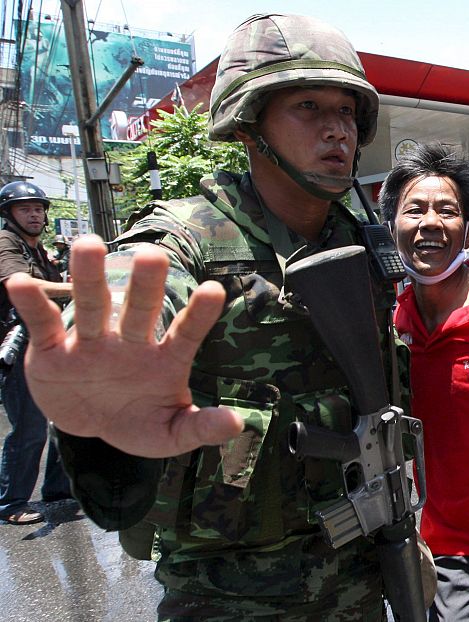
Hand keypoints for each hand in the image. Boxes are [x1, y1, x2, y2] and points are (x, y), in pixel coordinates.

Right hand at [7, 235, 243, 457]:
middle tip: (153, 255)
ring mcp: (91, 343)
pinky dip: (32, 304)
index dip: (199, 314)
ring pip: (93, 305)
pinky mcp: (53, 351)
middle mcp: (130, 343)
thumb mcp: (170, 434)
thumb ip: (200, 427)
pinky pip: (43, 324)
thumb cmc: (139, 422)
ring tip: (88, 245)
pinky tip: (21, 282)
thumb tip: (236, 424)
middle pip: (139, 309)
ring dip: (89, 276)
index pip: (186, 333)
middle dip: (145, 284)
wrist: (91, 427)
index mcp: (163, 360)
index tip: (215, 291)